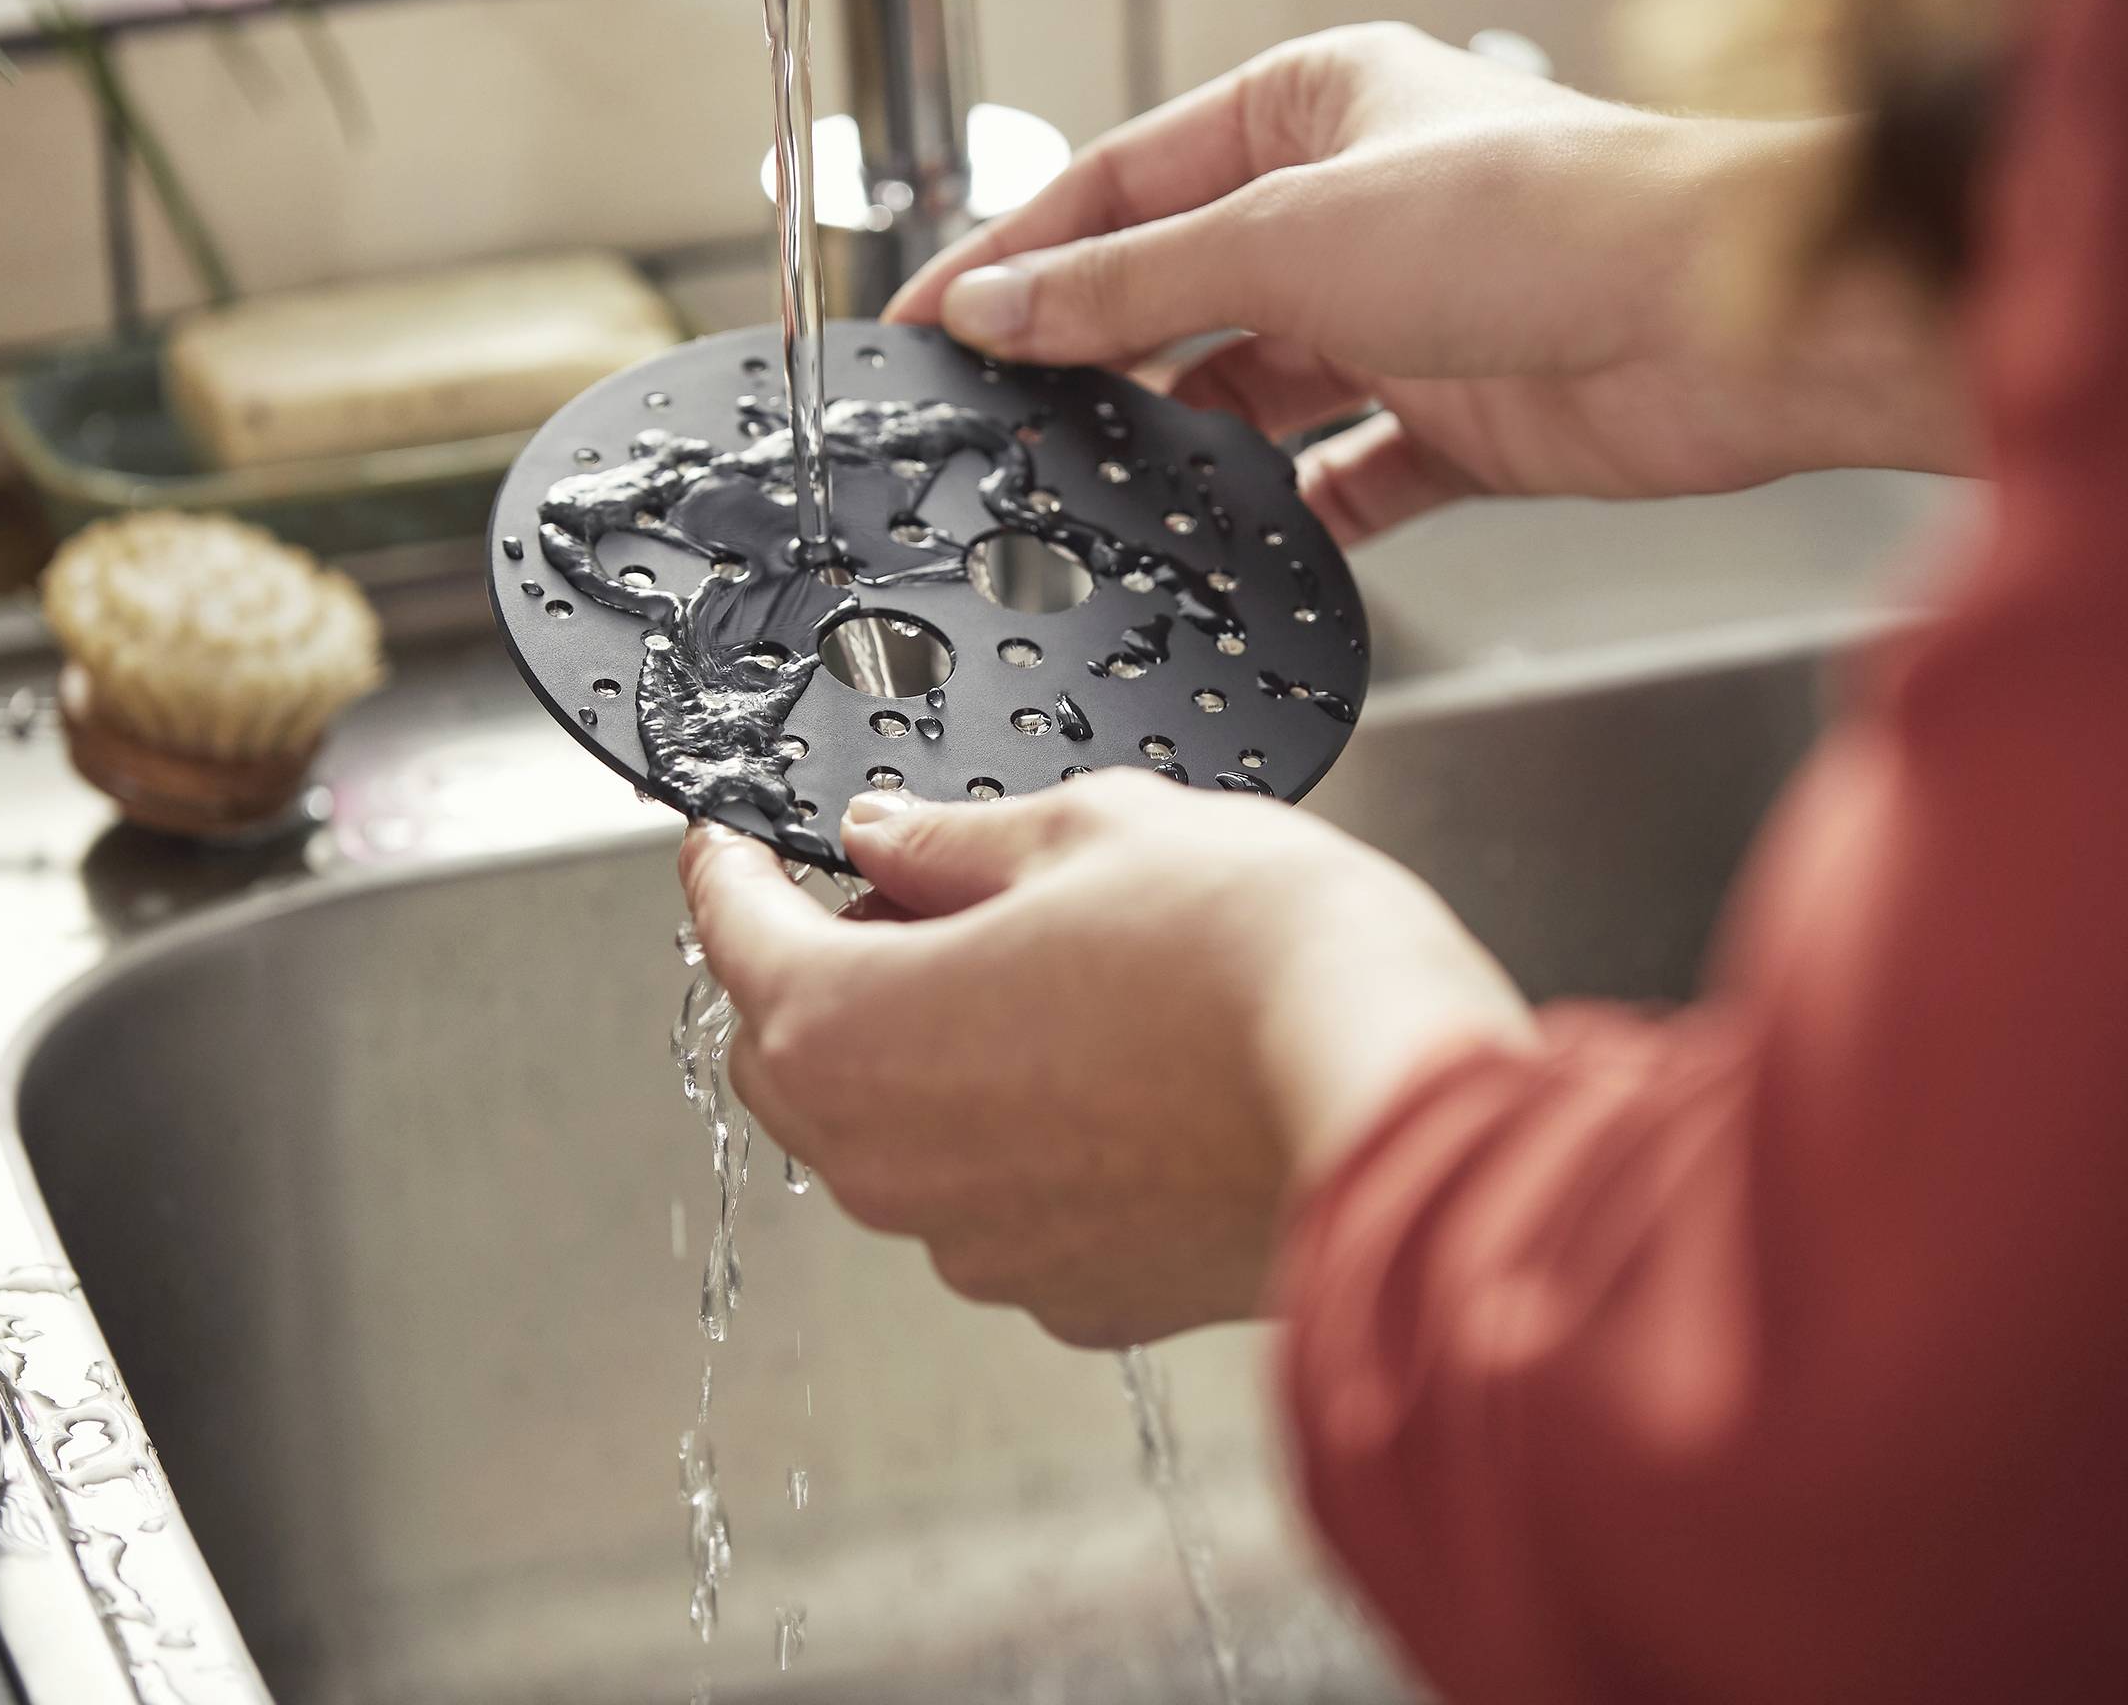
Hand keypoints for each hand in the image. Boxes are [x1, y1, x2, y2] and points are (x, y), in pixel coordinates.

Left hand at [680, 775, 1535, 1346]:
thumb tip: (888, 838)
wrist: (1399, 1100)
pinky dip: (1017, 1142)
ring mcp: (983, 1250)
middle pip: (790, 1060)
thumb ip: (957, 841)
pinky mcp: (1080, 1298)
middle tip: (901, 893)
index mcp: (852, 1030)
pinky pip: (999, 1208)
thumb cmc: (1253, 952)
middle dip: (818, 971)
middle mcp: (890, 1167)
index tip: (732, 840)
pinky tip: (1107, 1072)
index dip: (728, 870)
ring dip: (922, 1062)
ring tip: (1033, 973)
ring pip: (893, 1144)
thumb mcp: (1092, 830)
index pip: (734, 935)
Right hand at [890, 22, 1972, 537]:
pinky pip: (1346, 479)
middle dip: (1095, 355)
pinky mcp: (1456, 422)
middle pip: (1181, 289)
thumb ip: (1129, 286)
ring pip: (1255, 387)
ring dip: (1187, 439)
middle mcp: (1353, 207)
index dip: (1017, 252)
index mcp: (1310, 109)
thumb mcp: (1285, 238)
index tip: (932, 320)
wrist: (1726, 323)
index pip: (1120, 181)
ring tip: (1099, 489)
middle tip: (998, 421)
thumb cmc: (1546, 220)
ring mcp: (1404, 318)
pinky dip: (1295, 513)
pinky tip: (1241, 543)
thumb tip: (1000, 302)